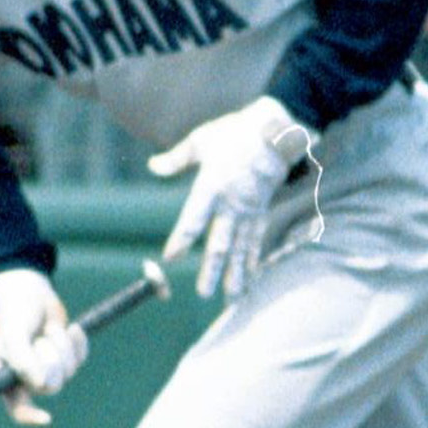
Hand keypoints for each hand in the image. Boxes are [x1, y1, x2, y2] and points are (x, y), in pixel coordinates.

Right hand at [0, 266, 86, 425]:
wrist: (30, 293)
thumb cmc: (15, 314)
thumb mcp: (13, 333)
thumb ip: (22, 358)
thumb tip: (40, 384)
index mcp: (9, 377)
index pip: (18, 409)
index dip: (30, 416)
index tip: (47, 418)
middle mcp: (29, 378)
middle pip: (52, 385)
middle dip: (53, 358)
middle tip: (44, 338)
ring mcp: (51, 369)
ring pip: (69, 370)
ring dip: (63, 345)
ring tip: (51, 329)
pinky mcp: (68, 357)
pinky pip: (81, 357)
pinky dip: (77, 340)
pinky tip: (69, 328)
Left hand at [150, 95, 312, 298]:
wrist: (276, 130)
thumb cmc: (234, 133)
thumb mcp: (201, 141)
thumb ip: (175, 160)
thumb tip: (152, 166)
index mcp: (212, 185)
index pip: (194, 218)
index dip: (181, 239)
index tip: (170, 257)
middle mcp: (232, 203)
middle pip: (220, 242)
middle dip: (212, 269)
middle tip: (203, 292)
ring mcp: (249, 210)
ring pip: (241, 247)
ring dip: (236, 274)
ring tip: (231, 298)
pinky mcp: (261, 211)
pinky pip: (256, 240)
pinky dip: (253, 261)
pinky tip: (250, 279)